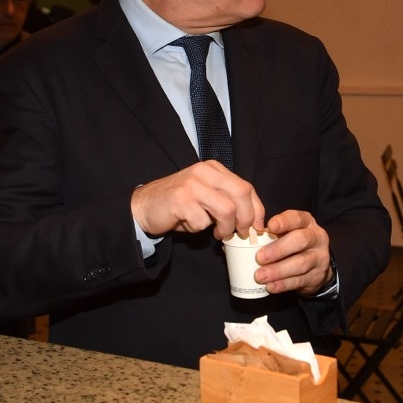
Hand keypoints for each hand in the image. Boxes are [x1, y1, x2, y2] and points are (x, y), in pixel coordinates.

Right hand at [130, 160, 264, 239]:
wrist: (145, 205)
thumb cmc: (179, 205)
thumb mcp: (207, 196)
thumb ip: (227, 200)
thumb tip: (253, 221)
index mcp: (214, 169)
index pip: (246, 187)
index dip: (256, 209)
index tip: (257, 226)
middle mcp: (204, 172)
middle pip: (241, 193)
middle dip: (246, 218)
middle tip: (240, 232)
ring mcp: (192, 184)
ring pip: (227, 209)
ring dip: (226, 227)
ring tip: (219, 233)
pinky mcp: (180, 200)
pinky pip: (203, 221)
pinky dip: (201, 229)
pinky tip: (192, 225)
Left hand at [254, 210, 332, 295]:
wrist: (316, 265)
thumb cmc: (294, 244)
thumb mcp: (287, 233)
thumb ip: (272, 233)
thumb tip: (249, 237)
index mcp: (306, 222)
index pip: (296, 218)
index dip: (284, 222)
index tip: (269, 227)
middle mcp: (316, 238)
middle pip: (301, 240)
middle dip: (278, 249)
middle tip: (259, 257)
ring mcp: (319, 258)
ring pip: (300, 263)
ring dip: (278, 270)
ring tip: (260, 276)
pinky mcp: (317, 276)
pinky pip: (299, 281)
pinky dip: (283, 284)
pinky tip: (270, 286)